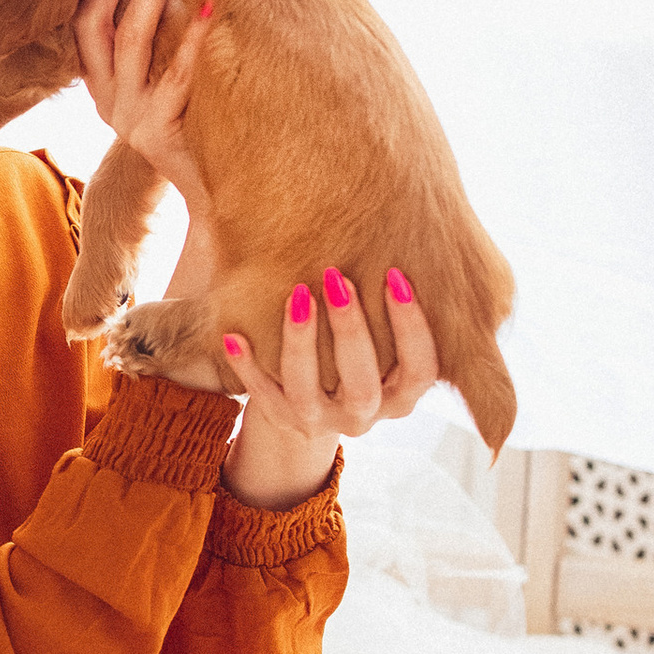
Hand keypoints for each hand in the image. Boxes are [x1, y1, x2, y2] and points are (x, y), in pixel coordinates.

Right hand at [71, 0, 213, 226]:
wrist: (216, 200)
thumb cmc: (198, 132)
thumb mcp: (164, 93)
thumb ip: (158, 54)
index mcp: (102, 89)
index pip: (82, 28)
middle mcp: (108, 103)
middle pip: (98, 28)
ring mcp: (130, 120)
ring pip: (132, 43)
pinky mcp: (158, 134)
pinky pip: (175, 76)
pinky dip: (191, 39)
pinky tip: (209, 9)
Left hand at [219, 266, 441, 508]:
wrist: (315, 407)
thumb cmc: (359, 355)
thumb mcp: (386, 345)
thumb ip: (389, 309)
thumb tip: (389, 232)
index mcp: (401, 396)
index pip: (420, 368)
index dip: (411, 326)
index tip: (395, 275)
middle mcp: (362, 414)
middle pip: (361, 383)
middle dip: (350, 329)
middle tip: (337, 277)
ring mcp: (320, 421)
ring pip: (306, 391)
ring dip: (300, 342)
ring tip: (297, 294)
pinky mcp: (282, 418)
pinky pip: (260, 394)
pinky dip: (246, 366)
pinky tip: (233, 336)